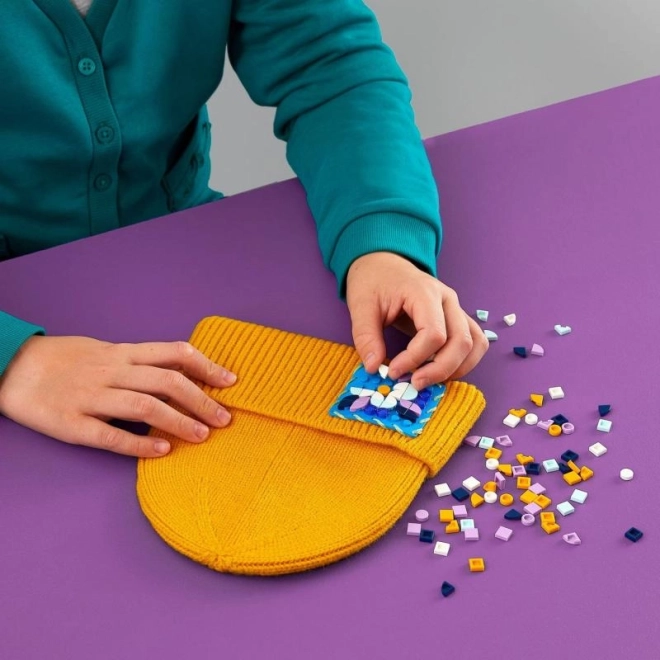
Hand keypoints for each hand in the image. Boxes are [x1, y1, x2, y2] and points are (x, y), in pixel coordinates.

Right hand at [0, 336, 235, 456]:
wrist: (13, 368)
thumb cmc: (66, 359)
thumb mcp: (106, 350)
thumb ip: (141, 360)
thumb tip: (182, 372)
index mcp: (122, 353)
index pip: (173, 354)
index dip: (206, 366)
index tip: (231, 381)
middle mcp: (111, 372)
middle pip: (166, 382)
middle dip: (201, 400)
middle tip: (225, 419)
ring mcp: (91, 398)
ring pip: (144, 407)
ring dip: (178, 421)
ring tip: (202, 436)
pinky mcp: (72, 425)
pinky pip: (110, 436)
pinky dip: (139, 445)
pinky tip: (162, 452)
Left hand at [346, 252, 487, 389]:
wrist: (383, 263)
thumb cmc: (373, 281)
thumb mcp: (360, 306)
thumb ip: (366, 336)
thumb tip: (374, 368)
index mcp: (424, 292)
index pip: (433, 334)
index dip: (415, 358)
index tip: (393, 371)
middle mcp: (447, 299)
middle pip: (462, 341)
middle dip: (440, 369)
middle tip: (414, 383)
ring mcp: (456, 308)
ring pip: (475, 343)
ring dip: (457, 368)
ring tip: (428, 379)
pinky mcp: (457, 318)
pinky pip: (474, 342)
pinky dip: (463, 361)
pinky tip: (440, 371)